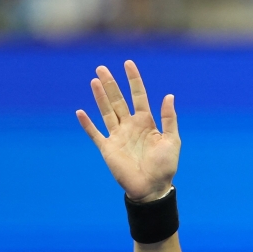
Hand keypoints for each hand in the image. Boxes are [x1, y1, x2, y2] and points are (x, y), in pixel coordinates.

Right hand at [76, 60, 179, 202]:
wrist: (152, 187)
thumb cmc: (165, 166)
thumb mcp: (172, 140)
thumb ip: (169, 118)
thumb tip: (168, 95)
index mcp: (146, 122)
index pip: (139, 96)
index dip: (134, 80)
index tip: (128, 64)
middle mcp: (130, 126)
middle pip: (118, 100)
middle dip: (111, 84)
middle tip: (102, 67)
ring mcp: (118, 136)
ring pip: (106, 111)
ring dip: (100, 97)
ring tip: (94, 80)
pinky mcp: (107, 148)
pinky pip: (95, 133)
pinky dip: (87, 124)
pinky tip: (80, 112)